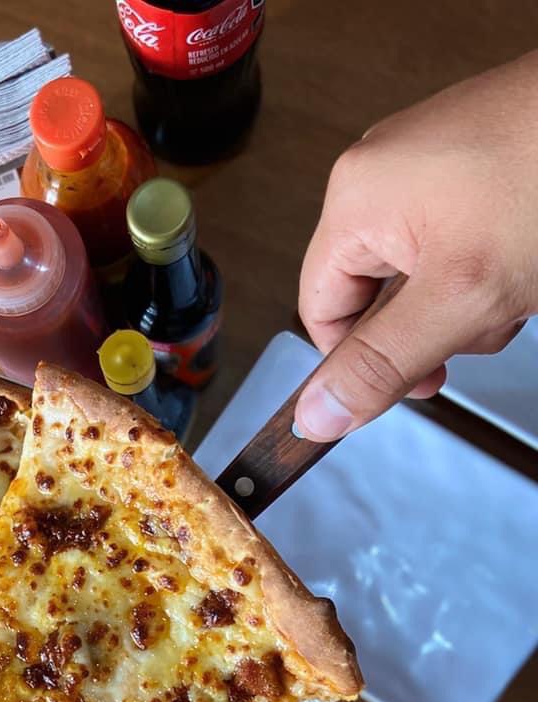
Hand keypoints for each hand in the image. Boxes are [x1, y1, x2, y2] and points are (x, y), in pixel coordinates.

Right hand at [295, 51, 537, 441]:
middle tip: (488, 314)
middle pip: (379, 291)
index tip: (415, 381)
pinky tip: (529, 251)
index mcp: (354, 199)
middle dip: (438, 319)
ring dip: (473, 292)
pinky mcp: (472, 155)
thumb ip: (382, 365)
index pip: (321, 311)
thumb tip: (317, 414)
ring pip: (426, 268)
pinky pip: (461, 233)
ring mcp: (428, 158)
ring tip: (522, 276)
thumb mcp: (460, 299)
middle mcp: (382, 171)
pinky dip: (495, 256)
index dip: (362, 359)